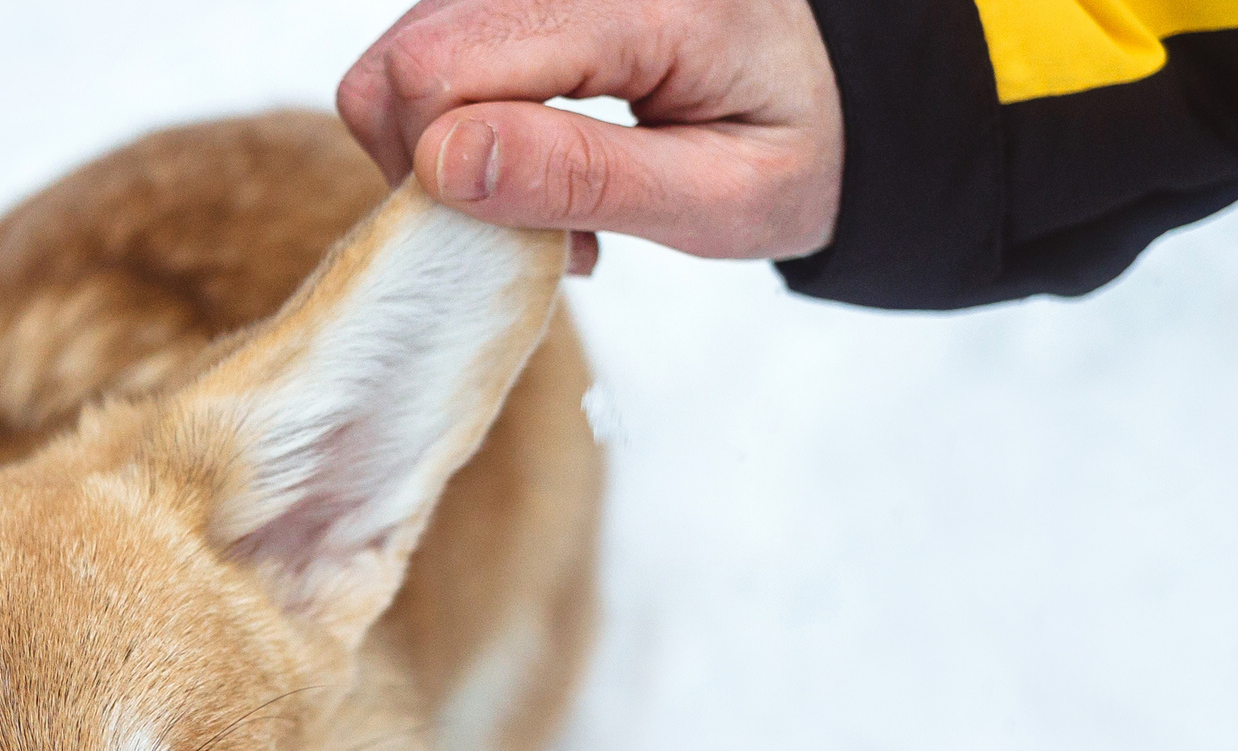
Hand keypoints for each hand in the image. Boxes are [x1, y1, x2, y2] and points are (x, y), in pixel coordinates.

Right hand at [338, 0, 844, 273]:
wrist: (837, 83)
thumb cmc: (797, 142)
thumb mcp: (722, 195)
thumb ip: (584, 178)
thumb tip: (443, 161)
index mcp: (640, 4)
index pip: (445, 67)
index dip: (444, 175)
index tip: (537, 239)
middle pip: (403, 60)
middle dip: (435, 172)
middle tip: (536, 228)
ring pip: (400, 62)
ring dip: (444, 156)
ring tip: (544, 200)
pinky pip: (431, 56)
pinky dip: (457, 130)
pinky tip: (534, 160)